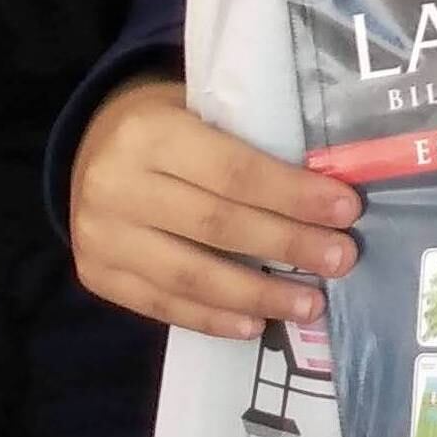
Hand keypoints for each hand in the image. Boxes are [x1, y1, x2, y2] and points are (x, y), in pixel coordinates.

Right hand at [67, 74, 360, 339]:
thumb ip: (252, 143)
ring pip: (188, 275)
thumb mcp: (204, 111)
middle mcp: (117, 186)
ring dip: (256, 295)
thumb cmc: (171, 124)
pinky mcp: (95, 276)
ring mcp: (99, 237)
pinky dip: (210, 318)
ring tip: (309, 305)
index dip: (293, 195)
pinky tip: (254, 325)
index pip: (234, 172)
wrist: (90, 148)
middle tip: (341, 259)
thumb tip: (327, 192)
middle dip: (287, 245)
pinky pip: (159, 305)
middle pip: (216, 225)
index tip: (346, 211)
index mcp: (152, 133)